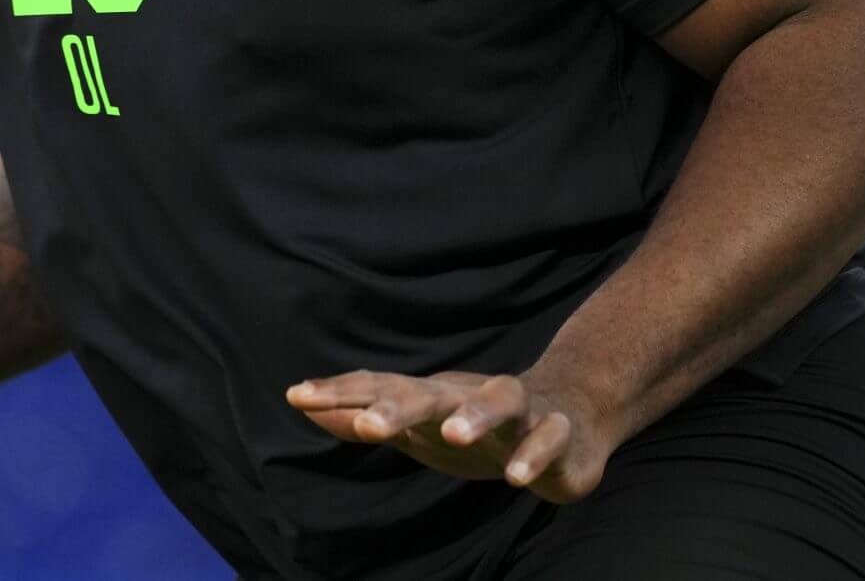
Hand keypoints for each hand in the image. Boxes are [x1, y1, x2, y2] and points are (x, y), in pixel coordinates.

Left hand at [285, 368, 617, 503]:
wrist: (567, 417)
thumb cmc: (473, 425)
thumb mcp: (415, 426)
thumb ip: (362, 417)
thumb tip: (304, 406)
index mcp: (431, 398)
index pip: (379, 388)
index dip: (339, 393)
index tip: (297, 397)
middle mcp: (468, 395)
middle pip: (429, 393)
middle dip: (398, 406)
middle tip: (368, 424)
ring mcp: (517, 411)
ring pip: (499, 400)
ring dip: (476, 415)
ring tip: (454, 435)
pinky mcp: (557, 432)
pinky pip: (547, 439)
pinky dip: (533, 454)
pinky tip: (516, 476)